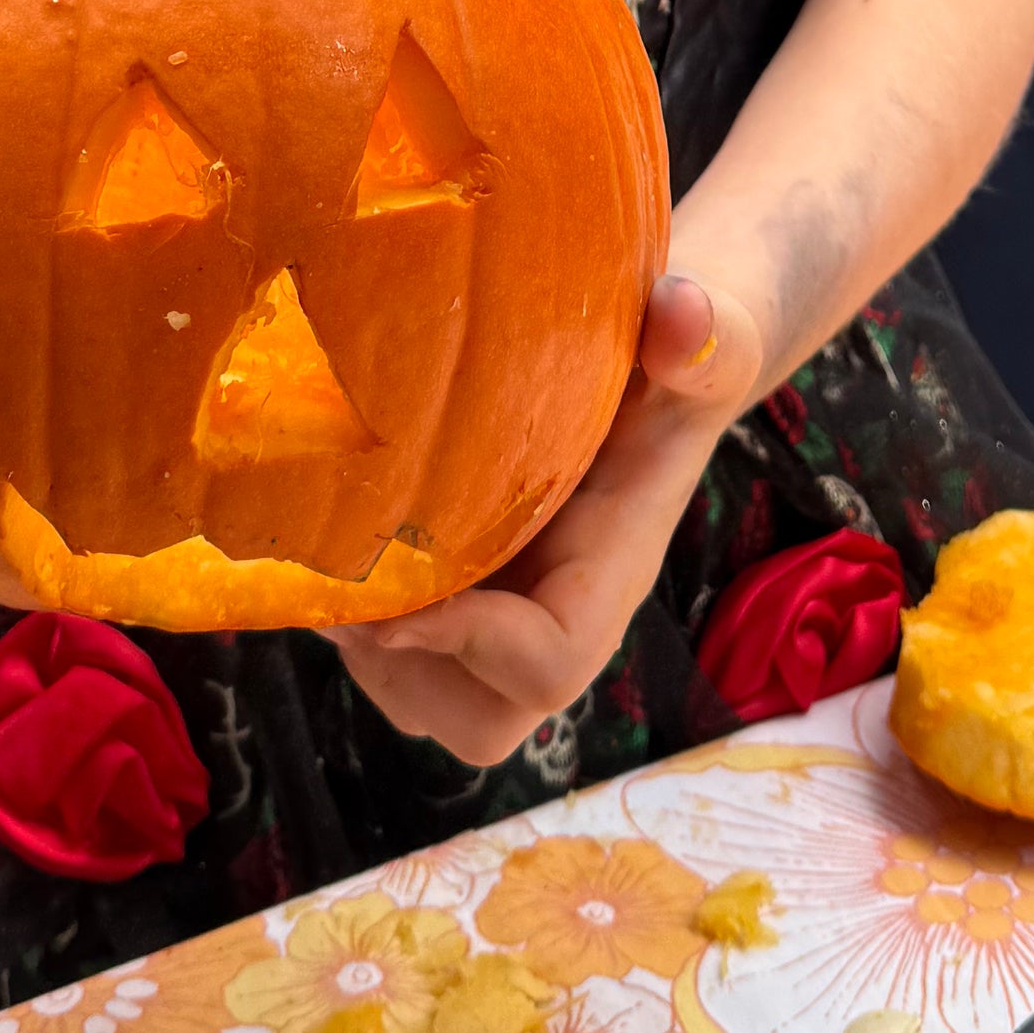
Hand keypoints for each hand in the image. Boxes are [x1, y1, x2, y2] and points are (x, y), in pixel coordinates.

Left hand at [334, 269, 766, 764]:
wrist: (650, 364)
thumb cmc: (672, 357)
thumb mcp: (701, 337)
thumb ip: (704, 337)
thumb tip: (683, 311)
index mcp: (609, 573)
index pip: (552, 661)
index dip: (473, 640)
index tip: (406, 582)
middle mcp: (556, 617)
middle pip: (481, 720)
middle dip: (404, 667)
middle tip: (348, 583)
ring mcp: (505, 621)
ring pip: (422, 700)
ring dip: (367, 651)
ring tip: (330, 559)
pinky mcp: (460, 603)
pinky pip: (396, 665)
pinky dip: (356, 624)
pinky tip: (333, 540)